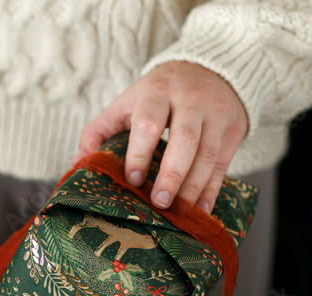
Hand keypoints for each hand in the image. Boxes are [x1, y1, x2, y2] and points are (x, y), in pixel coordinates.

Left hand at [75, 61, 247, 213]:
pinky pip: (223, 164)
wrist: (212, 67)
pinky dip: (211, 191)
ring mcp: (216, 114)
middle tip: (159, 202)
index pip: (148, 122)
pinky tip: (199, 211)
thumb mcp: (128, 101)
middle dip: (172, 174)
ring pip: (208, 155)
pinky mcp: (233, 129)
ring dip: (193, 188)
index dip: (139, 152)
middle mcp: (190, 100)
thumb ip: (100, 129)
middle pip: (184, 140)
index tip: (132, 179)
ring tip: (179, 213)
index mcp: (157, 92)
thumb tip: (78, 163)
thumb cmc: (160, 93)